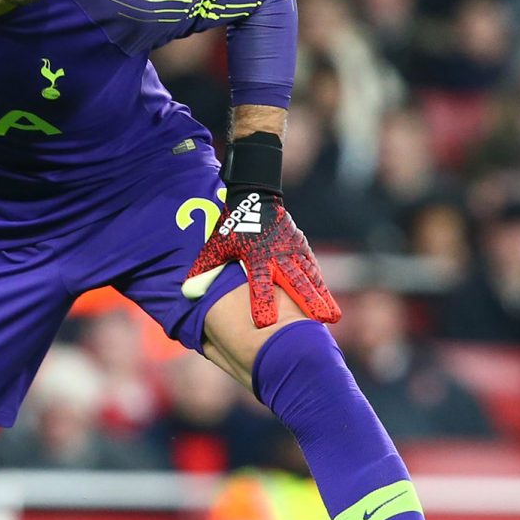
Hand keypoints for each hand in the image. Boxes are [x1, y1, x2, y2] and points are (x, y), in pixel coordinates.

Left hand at [182, 191, 340, 327]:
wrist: (254, 196)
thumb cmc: (232, 225)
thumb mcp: (216, 246)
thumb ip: (204, 270)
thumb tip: (187, 292)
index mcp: (257, 258)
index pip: (260, 284)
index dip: (262, 303)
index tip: (265, 323)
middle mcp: (279, 255)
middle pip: (296, 282)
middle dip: (309, 301)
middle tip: (321, 321)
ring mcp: (293, 250)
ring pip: (310, 277)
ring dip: (321, 297)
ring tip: (332, 317)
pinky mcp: (300, 245)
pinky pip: (311, 266)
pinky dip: (319, 283)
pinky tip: (327, 299)